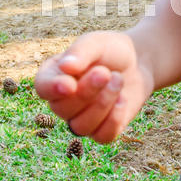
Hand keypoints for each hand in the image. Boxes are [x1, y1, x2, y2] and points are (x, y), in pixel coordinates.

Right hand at [35, 31, 153, 143]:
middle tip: (105, 72)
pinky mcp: (101, 130)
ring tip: (118, 80)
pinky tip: (123, 99)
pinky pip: (102, 137)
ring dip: (103, 103)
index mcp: (54, 75)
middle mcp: (63, 101)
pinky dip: (115, 119)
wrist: (137, 63)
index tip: (70, 84)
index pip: (43, 88)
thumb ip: (81, 52)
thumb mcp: (96, 43)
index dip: (53, 89)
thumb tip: (65, 67)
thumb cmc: (110, 50)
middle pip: (63, 109)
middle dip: (86, 92)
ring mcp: (80, 118)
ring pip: (81, 127)